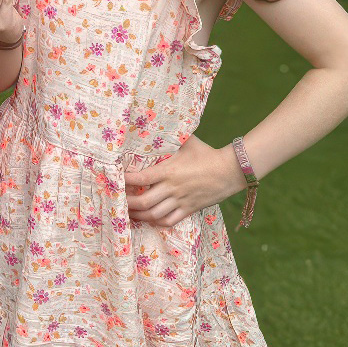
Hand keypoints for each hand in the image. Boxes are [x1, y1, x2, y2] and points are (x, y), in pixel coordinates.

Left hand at [123, 135, 245, 226]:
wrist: (231, 170)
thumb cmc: (206, 153)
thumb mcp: (186, 141)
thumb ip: (170, 137)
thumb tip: (155, 124)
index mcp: (169, 170)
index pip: (141, 178)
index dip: (126, 181)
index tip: (116, 179)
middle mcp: (172, 188)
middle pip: (144, 201)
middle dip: (128, 203)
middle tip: (118, 201)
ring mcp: (181, 200)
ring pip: (155, 214)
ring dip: (139, 215)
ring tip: (129, 212)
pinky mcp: (190, 209)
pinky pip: (170, 221)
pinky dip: (157, 222)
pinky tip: (149, 219)